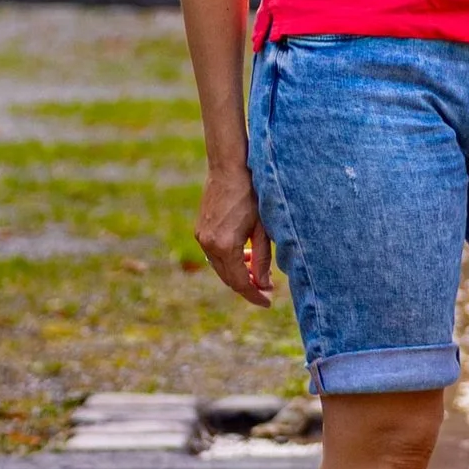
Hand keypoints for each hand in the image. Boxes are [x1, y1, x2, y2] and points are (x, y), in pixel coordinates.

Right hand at [194, 162, 274, 303]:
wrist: (228, 167)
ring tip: (257, 269)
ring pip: (220, 268)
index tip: (268, 301)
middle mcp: (208, 244)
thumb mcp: (262, 228)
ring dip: (238, 272)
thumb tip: (265, 283)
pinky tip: (245, 253)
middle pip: (228, 278)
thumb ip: (263, 258)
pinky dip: (229, 260)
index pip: (240, 282)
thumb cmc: (250, 193)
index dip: (255, 295)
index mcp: (225, 246)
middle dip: (248, 286)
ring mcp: (201, 237)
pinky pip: (215, 255)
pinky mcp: (200, 230)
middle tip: (266, 289)